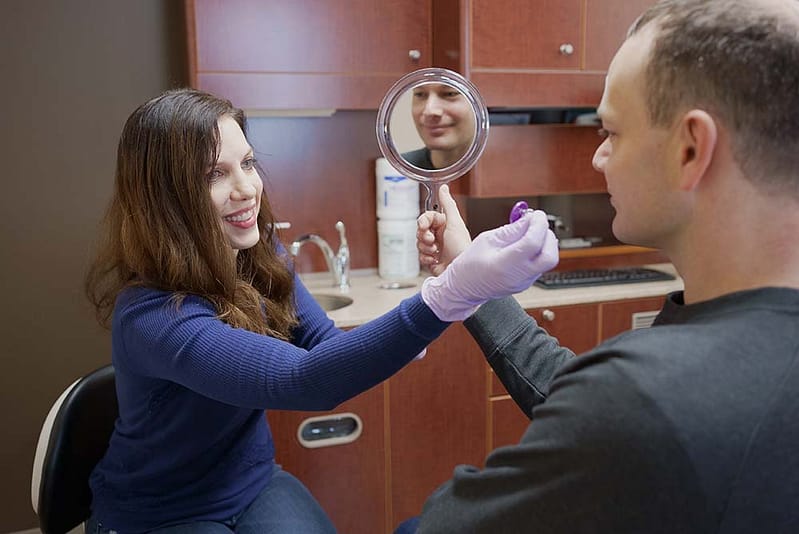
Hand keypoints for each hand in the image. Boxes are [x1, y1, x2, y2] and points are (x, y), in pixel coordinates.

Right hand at [417, 185, 471, 275]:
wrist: (460, 272)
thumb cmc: (461, 248)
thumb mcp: (455, 222)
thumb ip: (448, 204)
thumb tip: (444, 188)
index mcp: (445, 225)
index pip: (426, 217)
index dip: (423, 221)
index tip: (424, 226)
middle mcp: (440, 236)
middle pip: (420, 230)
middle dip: (423, 236)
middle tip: (432, 240)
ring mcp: (435, 248)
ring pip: (418, 243)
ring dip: (425, 248)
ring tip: (436, 252)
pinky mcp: (431, 260)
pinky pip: (419, 255)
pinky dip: (425, 258)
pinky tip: (435, 260)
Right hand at [422, 210, 558, 321]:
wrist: (464, 288)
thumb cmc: (469, 265)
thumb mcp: (486, 240)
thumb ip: (511, 230)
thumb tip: (529, 219)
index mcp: (504, 264)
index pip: (533, 243)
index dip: (539, 225)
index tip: (537, 215)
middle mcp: (518, 276)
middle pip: (550, 256)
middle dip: (547, 235)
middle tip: (537, 224)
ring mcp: (524, 282)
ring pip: (548, 261)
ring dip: (545, 243)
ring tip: (530, 233)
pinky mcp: (526, 283)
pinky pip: (540, 266)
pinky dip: (539, 252)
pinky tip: (526, 244)